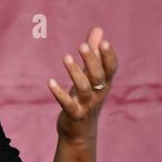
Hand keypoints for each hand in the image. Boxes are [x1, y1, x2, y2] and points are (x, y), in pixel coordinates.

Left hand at [47, 26, 117, 143]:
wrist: (81, 132)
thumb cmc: (86, 98)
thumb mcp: (91, 75)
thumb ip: (94, 52)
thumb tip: (98, 29)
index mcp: (104, 83)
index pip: (111, 69)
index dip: (109, 56)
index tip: (104, 41)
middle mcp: (98, 93)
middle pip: (98, 76)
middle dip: (91, 60)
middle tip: (81, 44)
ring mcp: (87, 105)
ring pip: (84, 88)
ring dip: (75, 73)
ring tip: (65, 57)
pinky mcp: (74, 114)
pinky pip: (68, 103)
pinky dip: (59, 93)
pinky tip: (50, 82)